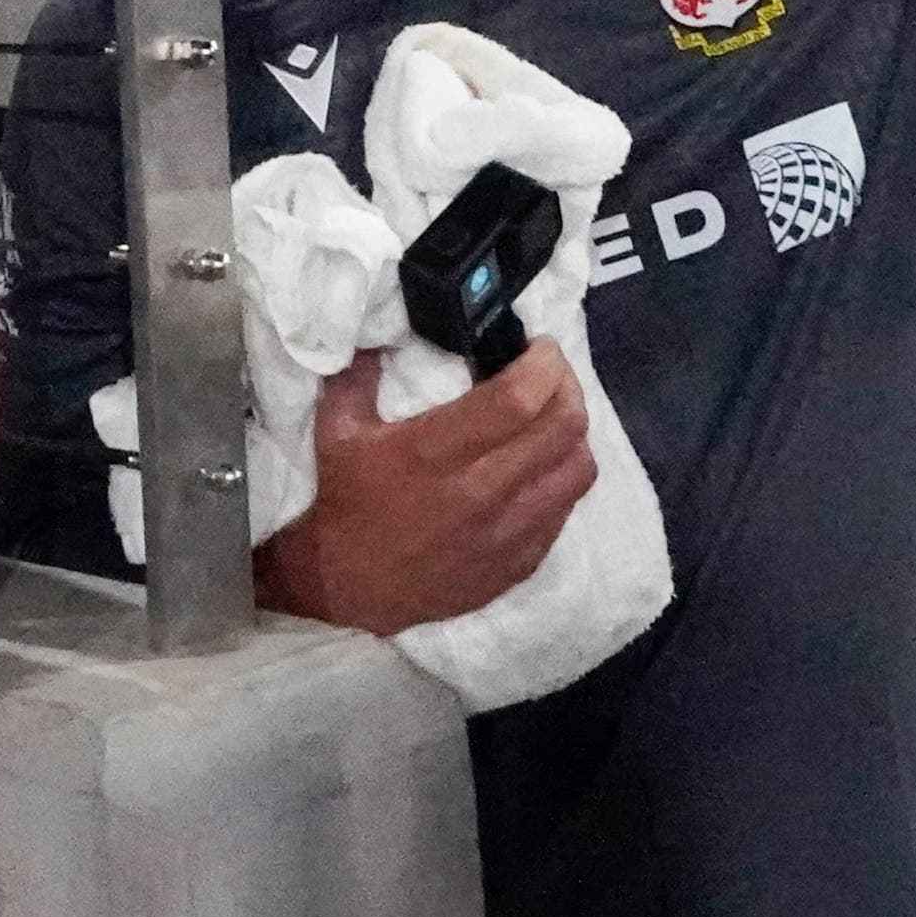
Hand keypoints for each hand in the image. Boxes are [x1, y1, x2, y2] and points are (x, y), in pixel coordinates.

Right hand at [251, 342, 597, 636]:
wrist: (345, 587)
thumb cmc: (346, 501)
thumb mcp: (337, 430)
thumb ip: (360, 373)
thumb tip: (380, 330)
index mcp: (433, 453)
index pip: (518, 398)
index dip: (544, 363)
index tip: (539, 347)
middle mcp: (478, 493)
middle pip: (563, 427)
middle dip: (567, 385)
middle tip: (551, 373)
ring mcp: (505, 534)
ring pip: (578, 469)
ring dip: (573, 432)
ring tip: (553, 417)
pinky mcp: (519, 563)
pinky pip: (566, 510)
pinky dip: (562, 477)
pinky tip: (540, 465)